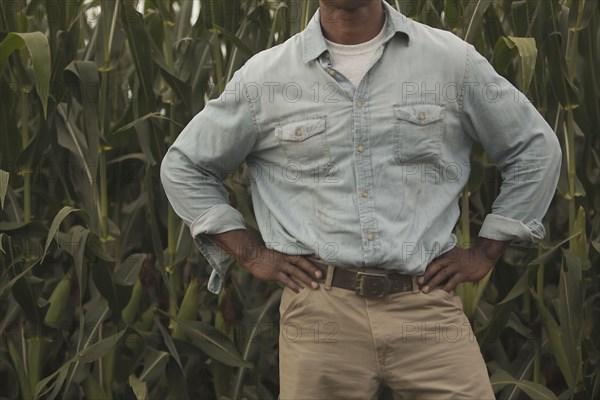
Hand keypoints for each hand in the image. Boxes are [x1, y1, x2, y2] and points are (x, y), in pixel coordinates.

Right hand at [207, 230, 321, 292]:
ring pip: (296, 272)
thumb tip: (295, 263)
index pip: (302, 254)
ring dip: (306, 279)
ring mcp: (280, 266)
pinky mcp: (274, 274)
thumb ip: (286, 258)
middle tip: (321, 276)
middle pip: (301, 263)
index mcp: (286, 253)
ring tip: (315, 286)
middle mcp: (285, 258)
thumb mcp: (277, 253)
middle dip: (312, 269)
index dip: (312, 257)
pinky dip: (293, 285)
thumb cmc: (265, 255)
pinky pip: (286, 280)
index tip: (322, 259)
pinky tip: (300, 291)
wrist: (251, 256)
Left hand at [417, 238, 508, 293]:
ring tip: (425, 290)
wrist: (483, 257)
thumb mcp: (454, 255)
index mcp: (446, 254)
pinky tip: (442, 294)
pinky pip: (453, 282)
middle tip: (417, 282)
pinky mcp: (463, 274)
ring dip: (433, 283)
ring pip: (442, 275)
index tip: (414, 272)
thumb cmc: (466, 258)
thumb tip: (432, 268)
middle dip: (425, 275)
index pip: (433, 259)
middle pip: (435, 267)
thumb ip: (444, 260)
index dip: (424, 266)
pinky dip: (447, 288)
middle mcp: (450, 259)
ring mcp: (457, 266)